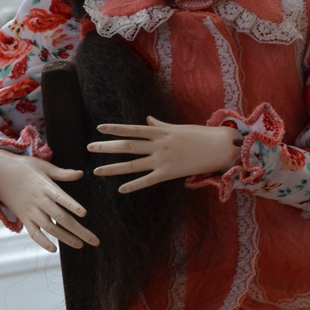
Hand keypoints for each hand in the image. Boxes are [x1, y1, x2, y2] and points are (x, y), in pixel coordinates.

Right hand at [0, 149, 98, 253]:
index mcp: (46, 187)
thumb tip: (81, 174)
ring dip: (66, 238)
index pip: (62, 198)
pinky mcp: (24, 218)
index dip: (72, 206)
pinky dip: (42, 242)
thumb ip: (62, 173)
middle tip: (94, 241)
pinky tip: (54, 249)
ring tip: (80, 245)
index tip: (84, 214)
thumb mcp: (43, 166)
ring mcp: (31, 211)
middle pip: (60, 218)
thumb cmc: (24, 167)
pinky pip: (33, 233)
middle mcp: (39, 201)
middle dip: (78, 230)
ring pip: (50, 228)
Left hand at [88, 117, 242, 191]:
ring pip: (133, 164)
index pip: (132, 129)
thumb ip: (159, 125)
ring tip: (97, 171)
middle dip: (107, 147)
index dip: (115, 129)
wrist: (220, 147)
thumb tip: (147, 120)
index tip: (99, 128)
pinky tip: (121, 189)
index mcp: (160, 132)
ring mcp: (163, 159)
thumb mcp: (178, 127)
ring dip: (113, 168)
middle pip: (127, 146)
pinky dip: (134, 185)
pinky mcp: (170, 173)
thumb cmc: (201, 135)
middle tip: (89, 147)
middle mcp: (158, 145)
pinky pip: (148, 180)